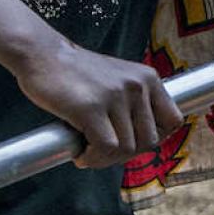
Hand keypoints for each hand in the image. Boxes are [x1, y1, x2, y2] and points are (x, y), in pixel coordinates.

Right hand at [10, 39, 181, 169]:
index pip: (172, 121)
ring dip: (105, 159)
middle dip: (125, 154)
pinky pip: (106, 148)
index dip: (153, 139)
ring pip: (126, 149)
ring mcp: (115, 96)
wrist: (41, 54)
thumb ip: (132, 102)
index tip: (130, 142)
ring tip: (87, 152)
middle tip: (102, 151)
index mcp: (147, 78)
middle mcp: (137, 86)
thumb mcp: (115, 79)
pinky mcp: (92, 108)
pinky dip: (93, 158)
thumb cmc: (73, 72)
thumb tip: (138, 142)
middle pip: (148, 141)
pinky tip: (79, 153)